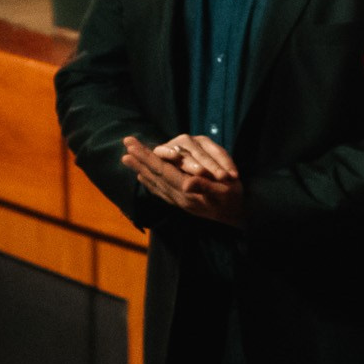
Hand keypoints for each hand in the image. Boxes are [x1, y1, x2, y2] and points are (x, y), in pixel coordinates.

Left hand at [122, 134, 242, 224]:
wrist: (237, 219)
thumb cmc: (234, 200)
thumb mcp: (225, 192)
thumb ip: (204, 187)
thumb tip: (186, 183)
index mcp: (187, 193)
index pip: (163, 171)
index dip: (148, 158)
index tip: (133, 147)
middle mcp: (179, 197)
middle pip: (155, 175)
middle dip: (140, 160)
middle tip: (126, 145)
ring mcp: (179, 201)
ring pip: (155, 182)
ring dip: (140, 169)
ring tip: (127, 158)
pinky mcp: (181, 202)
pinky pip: (160, 191)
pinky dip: (149, 182)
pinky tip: (144, 177)